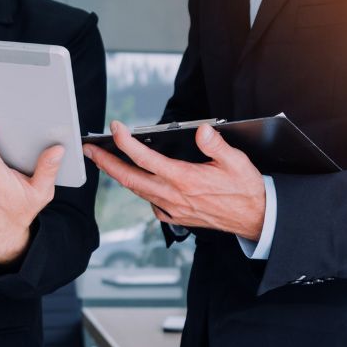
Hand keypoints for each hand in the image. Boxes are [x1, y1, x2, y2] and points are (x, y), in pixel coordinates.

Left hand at [82, 121, 265, 239]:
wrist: (256, 218)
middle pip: (130, 179)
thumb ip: (215, 145)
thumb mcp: (236, 161)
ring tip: (105, 161)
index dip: (126, 142)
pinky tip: (139, 182)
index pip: (146, 159)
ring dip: (119, 176)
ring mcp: (173, 209)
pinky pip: (151, 203)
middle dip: (106, 163)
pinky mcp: (177, 217)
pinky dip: (140, 191)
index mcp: (185, 179)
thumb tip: (202, 130)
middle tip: (89, 150)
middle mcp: (174, 195)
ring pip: (137, 191)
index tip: (115, 128)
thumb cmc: (246, 189)